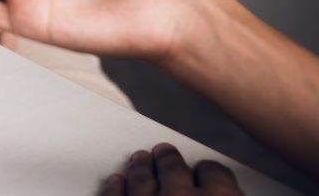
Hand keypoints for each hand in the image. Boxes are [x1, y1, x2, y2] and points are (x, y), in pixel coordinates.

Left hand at [99, 144, 242, 195]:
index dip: (209, 172)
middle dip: (169, 159)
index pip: (215, 174)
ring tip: (140, 159)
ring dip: (140, 167)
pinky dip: (114, 187)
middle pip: (174, 169)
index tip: (206, 170)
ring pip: (141, 178)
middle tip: (164, 151)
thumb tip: (227, 189)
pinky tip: (115, 182)